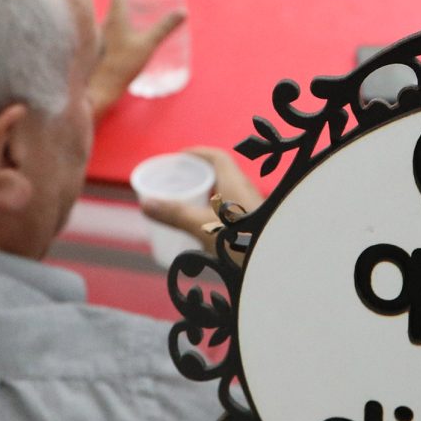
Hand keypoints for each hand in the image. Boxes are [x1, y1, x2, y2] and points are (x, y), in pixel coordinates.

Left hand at [88, 0, 187, 113]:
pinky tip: (130, 33)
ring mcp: (101, 34)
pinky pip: (111, 28)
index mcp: (115, 16)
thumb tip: (183, 12)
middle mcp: (105, 21)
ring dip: (124, 10)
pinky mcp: (100, 46)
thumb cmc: (122, 64)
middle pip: (115, 1)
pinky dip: (121, 24)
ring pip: (112, 16)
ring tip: (139, 11)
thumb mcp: (148, 45)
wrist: (99, 88)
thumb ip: (164, 28)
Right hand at [137, 146, 262, 252]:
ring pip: (225, 195)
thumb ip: (176, 214)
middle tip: (175, 184)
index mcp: (234, 183)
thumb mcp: (204, 228)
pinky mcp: (253, 227)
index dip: (197, 153)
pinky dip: (213, 213)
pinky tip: (203, 231)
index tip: (177, 158)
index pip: (217, 157)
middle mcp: (245, 192)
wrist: (276, 267)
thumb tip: (145, 202)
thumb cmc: (244, 242)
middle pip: (220, 175)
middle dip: (197, 176)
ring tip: (184, 206)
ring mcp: (251, 210)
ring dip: (205, 196)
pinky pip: (229, 212)